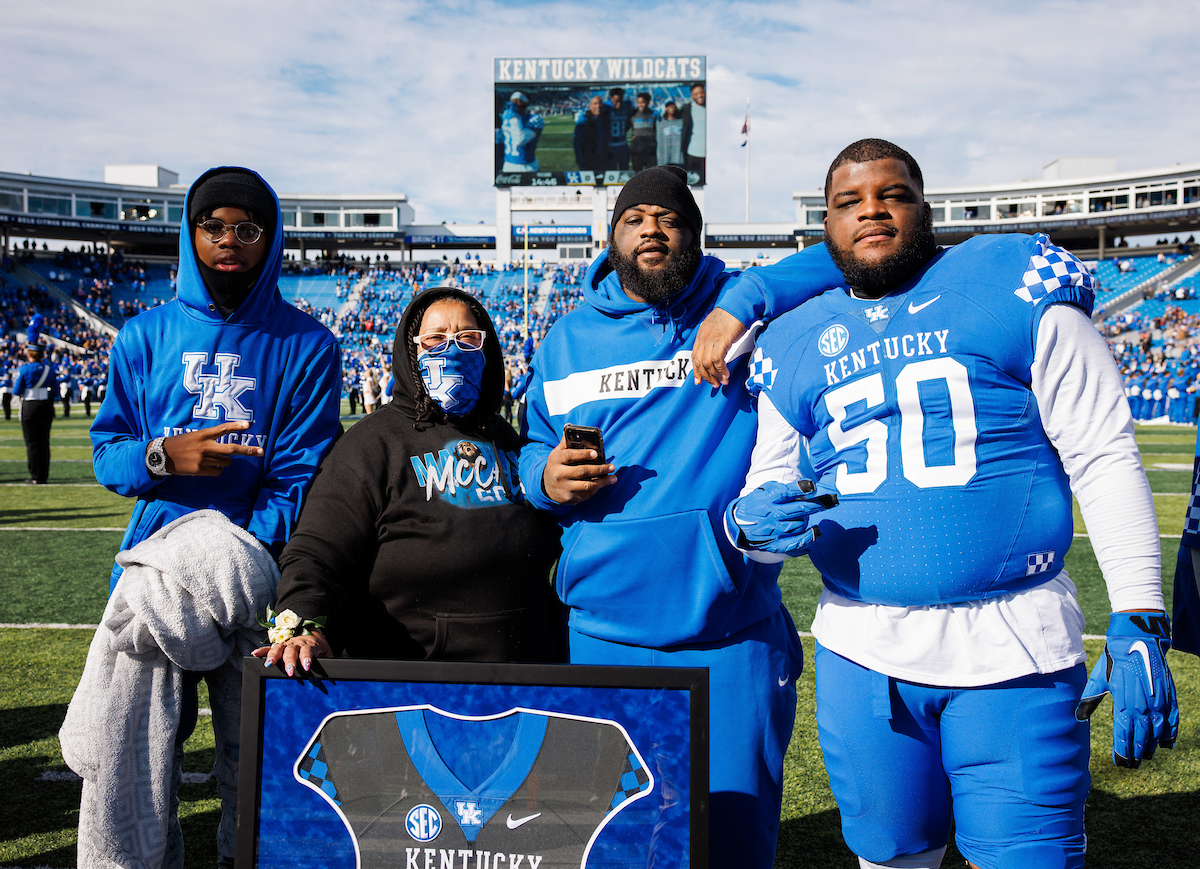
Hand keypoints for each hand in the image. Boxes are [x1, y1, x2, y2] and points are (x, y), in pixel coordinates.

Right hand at [163, 421, 263, 475]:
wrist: (162, 455)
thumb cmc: (180, 444)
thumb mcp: (194, 436)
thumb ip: (210, 439)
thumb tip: (227, 451)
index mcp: (203, 435)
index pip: (223, 429)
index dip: (236, 426)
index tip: (248, 425)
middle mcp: (205, 446)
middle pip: (231, 449)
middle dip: (248, 450)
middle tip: (261, 451)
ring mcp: (203, 459)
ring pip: (226, 462)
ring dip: (224, 462)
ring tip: (213, 459)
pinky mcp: (200, 470)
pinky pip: (218, 472)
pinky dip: (217, 470)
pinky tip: (208, 467)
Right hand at [252, 630, 330, 676]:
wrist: (313, 630)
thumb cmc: (319, 645)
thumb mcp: (327, 652)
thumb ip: (328, 662)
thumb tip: (332, 678)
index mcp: (310, 644)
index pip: (308, 651)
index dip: (307, 658)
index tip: (306, 667)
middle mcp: (297, 642)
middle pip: (292, 650)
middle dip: (290, 661)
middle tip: (290, 672)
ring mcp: (287, 643)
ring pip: (279, 648)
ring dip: (273, 656)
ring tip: (269, 665)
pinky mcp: (280, 645)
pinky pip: (270, 647)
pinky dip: (262, 650)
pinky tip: (254, 654)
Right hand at [542, 433, 615, 504]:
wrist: (546, 486)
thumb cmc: (557, 465)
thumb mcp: (557, 453)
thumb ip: (566, 442)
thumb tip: (569, 426)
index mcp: (556, 460)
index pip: (570, 455)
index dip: (583, 454)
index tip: (596, 453)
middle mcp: (559, 474)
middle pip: (581, 471)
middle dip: (599, 469)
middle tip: (611, 466)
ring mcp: (564, 487)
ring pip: (586, 485)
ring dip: (602, 482)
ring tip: (613, 478)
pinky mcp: (569, 498)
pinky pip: (586, 494)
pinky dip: (596, 489)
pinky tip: (604, 484)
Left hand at [692, 307, 747, 386]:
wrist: (738, 306)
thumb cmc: (730, 316)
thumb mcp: (716, 328)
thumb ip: (712, 339)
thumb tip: (714, 352)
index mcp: (701, 335)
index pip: (694, 356)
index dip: (696, 370)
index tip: (699, 381)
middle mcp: (704, 338)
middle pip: (699, 362)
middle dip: (706, 376)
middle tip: (714, 384)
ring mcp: (712, 339)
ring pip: (708, 363)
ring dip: (715, 375)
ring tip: (723, 381)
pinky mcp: (722, 340)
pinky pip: (718, 359)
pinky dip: (721, 369)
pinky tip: (727, 374)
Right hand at [726, 479, 836, 554]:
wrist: (737, 525)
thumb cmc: (756, 504)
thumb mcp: (764, 490)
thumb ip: (782, 489)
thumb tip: (804, 489)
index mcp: (768, 499)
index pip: (786, 493)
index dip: (801, 489)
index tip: (813, 486)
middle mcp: (771, 514)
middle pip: (799, 509)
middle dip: (818, 504)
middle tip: (834, 500)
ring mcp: (773, 531)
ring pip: (799, 526)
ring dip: (810, 523)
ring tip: (818, 523)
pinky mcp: (774, 544)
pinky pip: (793, 545)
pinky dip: (806, 541)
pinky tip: (815, 535)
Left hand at [1075, 611, 1178, 767]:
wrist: (1137, 640)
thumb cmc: (1114, 660)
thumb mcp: (1099, 679)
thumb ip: (1089, 700)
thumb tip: (1077, 717)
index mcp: (1123, 703)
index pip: (1123, 735)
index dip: (1122, 750)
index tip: (1120, 762)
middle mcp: (1142, 707)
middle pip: (1141, 738)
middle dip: (1136, 753)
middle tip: (1132, 764)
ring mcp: (1158, 703)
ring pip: (1157, 732)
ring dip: (1151, 746)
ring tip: (1145, 756)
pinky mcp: (1169, 697)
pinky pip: (1172, 721)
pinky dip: (1170, 734)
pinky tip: (1166, 744)